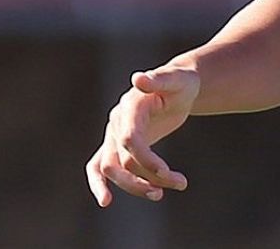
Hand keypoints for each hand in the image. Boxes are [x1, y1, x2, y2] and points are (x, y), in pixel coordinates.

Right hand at [85, 66, 199, 205]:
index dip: (146, 159)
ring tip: (162, 193)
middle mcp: (117, 122)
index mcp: (130, 107)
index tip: (166, 172)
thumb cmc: (180, 83)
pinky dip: (99, 184)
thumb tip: (138, 78)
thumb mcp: (177, 79)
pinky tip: (105, 201)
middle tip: (176, 184)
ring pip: (113, 169)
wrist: (176, 87)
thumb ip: (159, 79)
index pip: (131, 140)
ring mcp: (113, 135)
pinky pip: (99, 166)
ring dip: (136, 185)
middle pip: (119, 161)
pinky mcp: (116, 145)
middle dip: (143, 178)